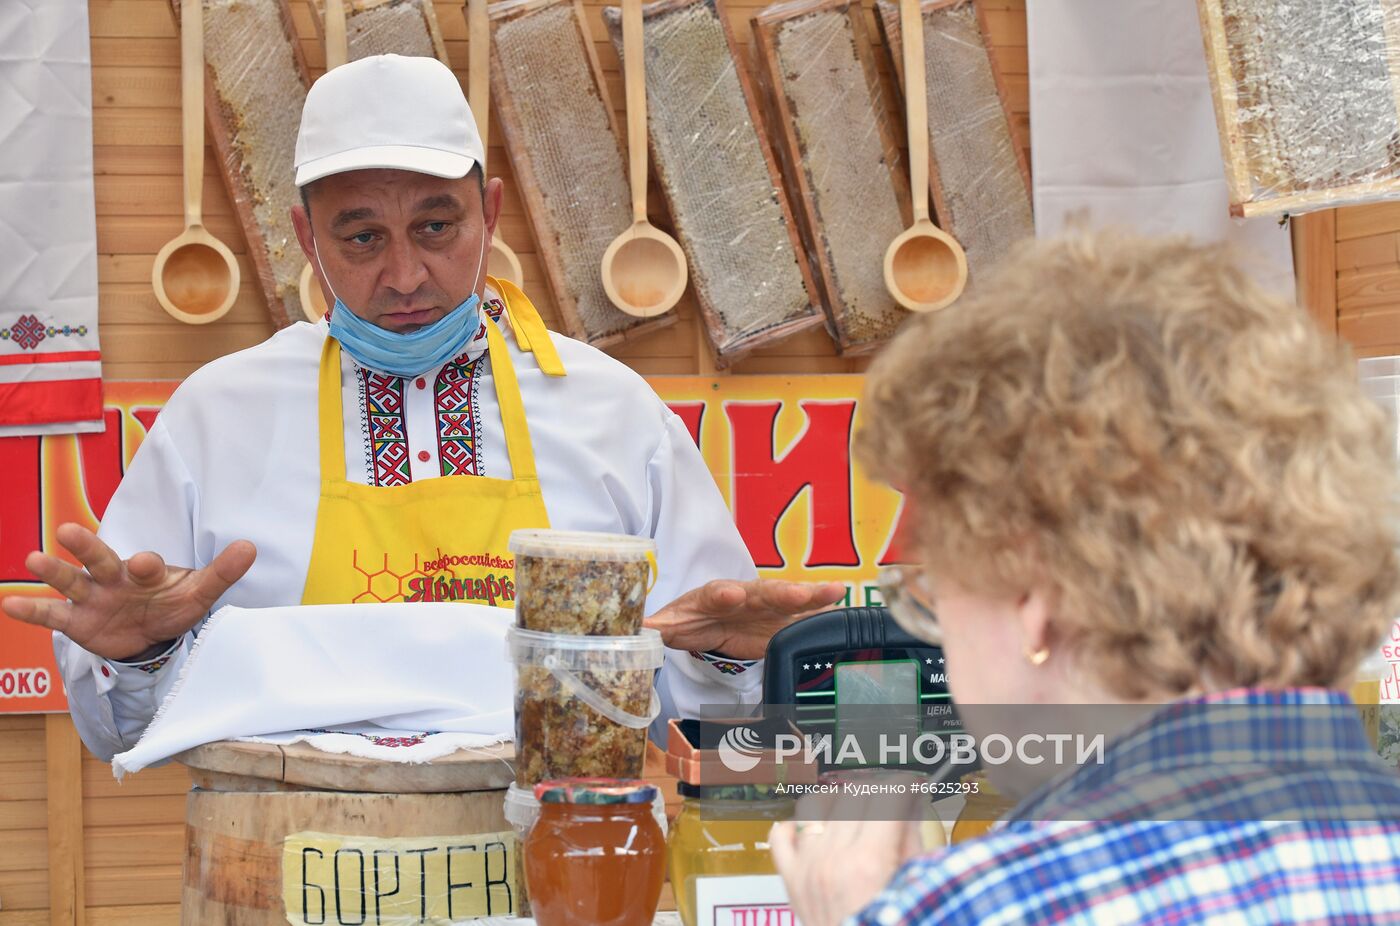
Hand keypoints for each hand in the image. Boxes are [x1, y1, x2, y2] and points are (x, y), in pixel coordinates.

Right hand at [0, 523, 255, 661]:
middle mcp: (114, 578)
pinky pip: (51, 615)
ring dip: (53, 572)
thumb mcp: (199, 592)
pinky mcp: (77, 621)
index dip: (145, 565)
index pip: (144, 565)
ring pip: (71, 581)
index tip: (146, 563)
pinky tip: (8, 604)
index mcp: (145, 570)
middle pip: (100, 559)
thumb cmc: (173, 604)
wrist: (152, 633)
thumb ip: (222, 572)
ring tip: (33, 559)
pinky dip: (31, 610)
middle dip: (87, 548)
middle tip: (68, 531)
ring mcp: (92, 598)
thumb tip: (251, 547)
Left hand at [643, 579, 845, 659]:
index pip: (716, 593)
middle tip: (797, 595)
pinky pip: (805, 615)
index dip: (722, 595)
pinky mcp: (783, 621)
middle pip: (761, 592)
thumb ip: (657, 628)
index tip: (729, 595)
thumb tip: (632, 633)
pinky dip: (822, 609)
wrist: (712, 621)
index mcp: (712, 595)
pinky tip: (842, 602)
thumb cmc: (692, 618)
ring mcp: (767, 606)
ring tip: (834, 592)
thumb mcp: (672, 625)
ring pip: (789, 599)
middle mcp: (744, 595)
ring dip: (810, 597)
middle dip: (779, 594)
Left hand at [769, 785, 924, 925]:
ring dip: (837, 802)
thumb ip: (913, 842)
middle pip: (853, 795)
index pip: (885, 796)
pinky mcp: (792, 881)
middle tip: (891, 801)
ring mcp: (808, 868)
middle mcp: (833, 860)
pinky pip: (781, 836)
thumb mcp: (916, 886)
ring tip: (855, 813)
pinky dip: (796, 827)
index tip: (911, 785)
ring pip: (815, 806)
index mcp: (869, 862)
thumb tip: (911, 807)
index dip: (904, 785)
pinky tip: (816, 832)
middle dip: (877, 792)